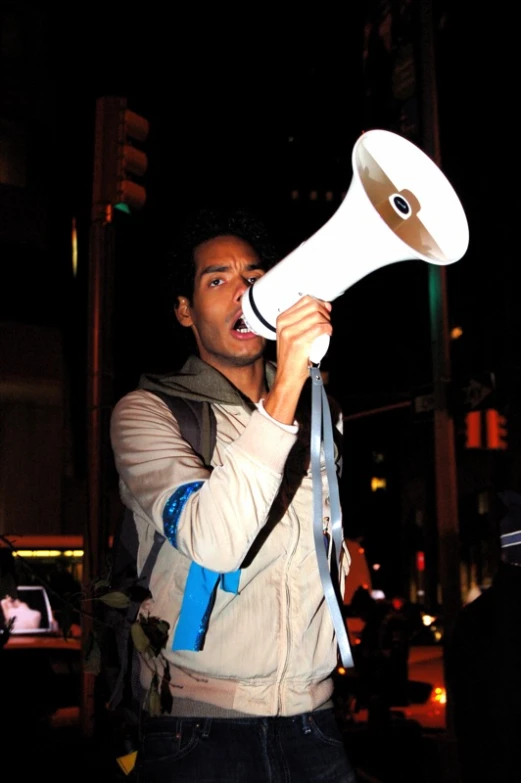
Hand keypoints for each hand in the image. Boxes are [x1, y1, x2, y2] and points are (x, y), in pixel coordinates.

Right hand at [263, 296, 331, 423]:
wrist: (287, 377)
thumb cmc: (293, 357)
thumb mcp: (293, 334)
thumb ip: (305, 320)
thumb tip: (325, 305)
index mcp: (282, 319)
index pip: (305, 299)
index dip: (319, 303)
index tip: (325, 312)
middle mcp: (284, 324)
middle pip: (312, 305)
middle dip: (324, 312)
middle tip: (327, 323)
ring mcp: (289, 332)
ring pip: (316, 316)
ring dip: (327, 321)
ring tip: (327, 330)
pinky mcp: (298, 342)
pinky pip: (319, 328)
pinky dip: (328, 329)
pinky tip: (328, 333)